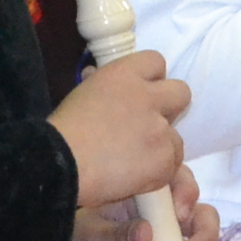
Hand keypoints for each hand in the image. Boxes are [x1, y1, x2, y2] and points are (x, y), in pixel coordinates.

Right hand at [50, 48, 189, 209]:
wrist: (59, 165)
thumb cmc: (62, 132)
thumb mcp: (83, 94)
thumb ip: (103, 86)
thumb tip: (96, 76)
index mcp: (124, 74)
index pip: (156, 62)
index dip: (151, 80)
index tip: (141, 95)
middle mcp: (148, 96)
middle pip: (181, 93)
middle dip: (169, 109)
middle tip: (148, 128)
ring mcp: (159, 128)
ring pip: (176, 138)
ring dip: (160, 148)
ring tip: (133, 163)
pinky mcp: (164, 158)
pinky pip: (172, 166)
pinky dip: (157, 174)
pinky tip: (134, 179)